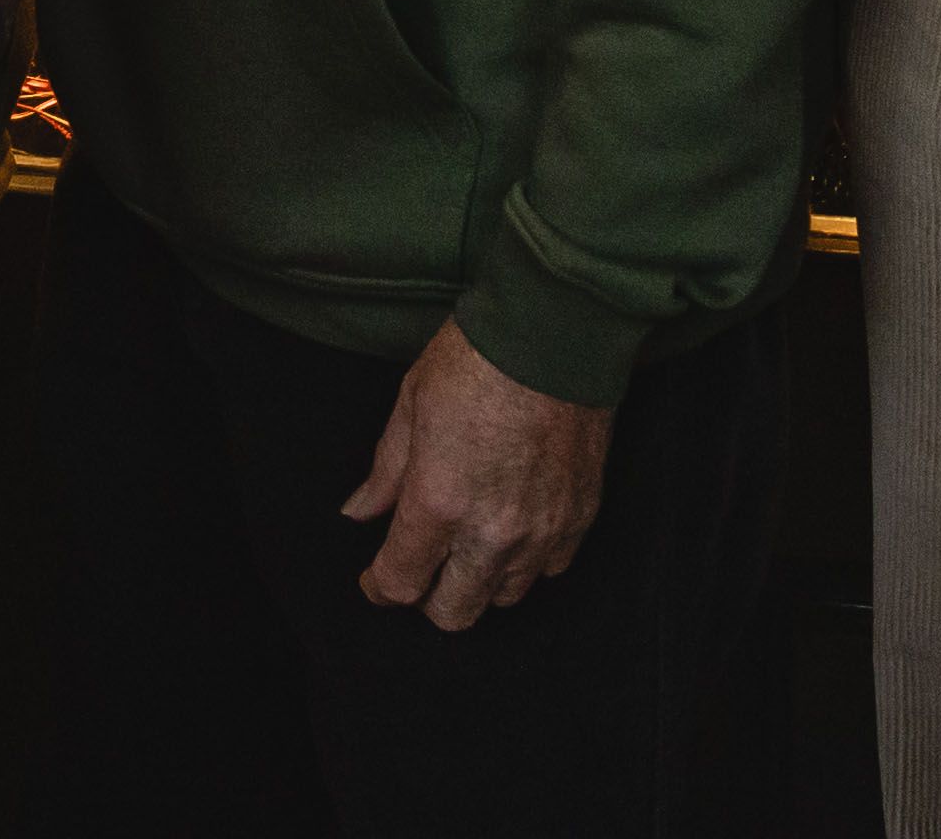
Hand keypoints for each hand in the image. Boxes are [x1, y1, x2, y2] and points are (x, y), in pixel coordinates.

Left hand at [341, 324, 611, 630]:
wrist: (557, 328)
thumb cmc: (476, 357)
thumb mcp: (410, 405)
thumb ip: (385, 472)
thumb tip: (359, 513)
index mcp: (439, 501)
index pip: (401, 584)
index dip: (381, 587)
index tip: (376, 577)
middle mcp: (492, 530)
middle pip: (454, 613)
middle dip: (428, 597)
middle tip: (422, 565)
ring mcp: (542, 528)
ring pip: (504, 598)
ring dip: (480, 580)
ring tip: (470, 544)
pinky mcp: (581, 516)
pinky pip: (552, 569)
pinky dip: (529, 561)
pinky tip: (515, 530)